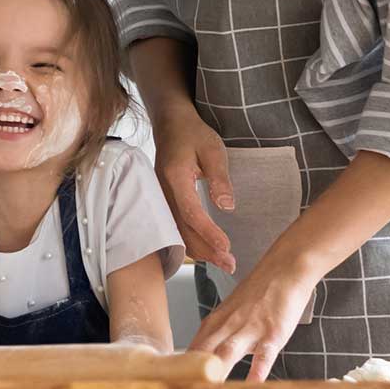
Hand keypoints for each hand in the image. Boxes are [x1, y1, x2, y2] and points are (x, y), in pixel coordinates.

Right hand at [151, 99, 235, 271]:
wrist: (171, 124)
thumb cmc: (193, 134)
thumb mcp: (213, 150)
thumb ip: (220, 178)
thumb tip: (227, 207)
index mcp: (175, 177)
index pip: (191, 212)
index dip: (208, 232)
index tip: (226, 247)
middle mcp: (162, 191)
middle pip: (181, 229)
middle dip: (206, 250)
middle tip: (230, 265)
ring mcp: (159, 197)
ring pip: (175, 231)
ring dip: (198, 249)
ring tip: (221, 262)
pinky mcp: (162, 201)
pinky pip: (173, 226)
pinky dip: (189, 241)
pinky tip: (204, 249)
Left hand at [188, 256, 317, 380]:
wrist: (283, 269)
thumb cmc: (258, 294)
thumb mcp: (230, 313)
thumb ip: (216, 335)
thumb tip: (201, 357)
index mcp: (214, 323)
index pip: (192, 349)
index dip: (181, 369)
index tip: (173, 386)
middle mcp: (227, 326)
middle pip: (204, 353)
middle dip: (192, 374)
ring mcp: (249, 329)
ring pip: (227, 352)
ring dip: (216, 372)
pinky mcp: (272, 332)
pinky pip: (263, 354)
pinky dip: (257, 370)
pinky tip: (252, 385)